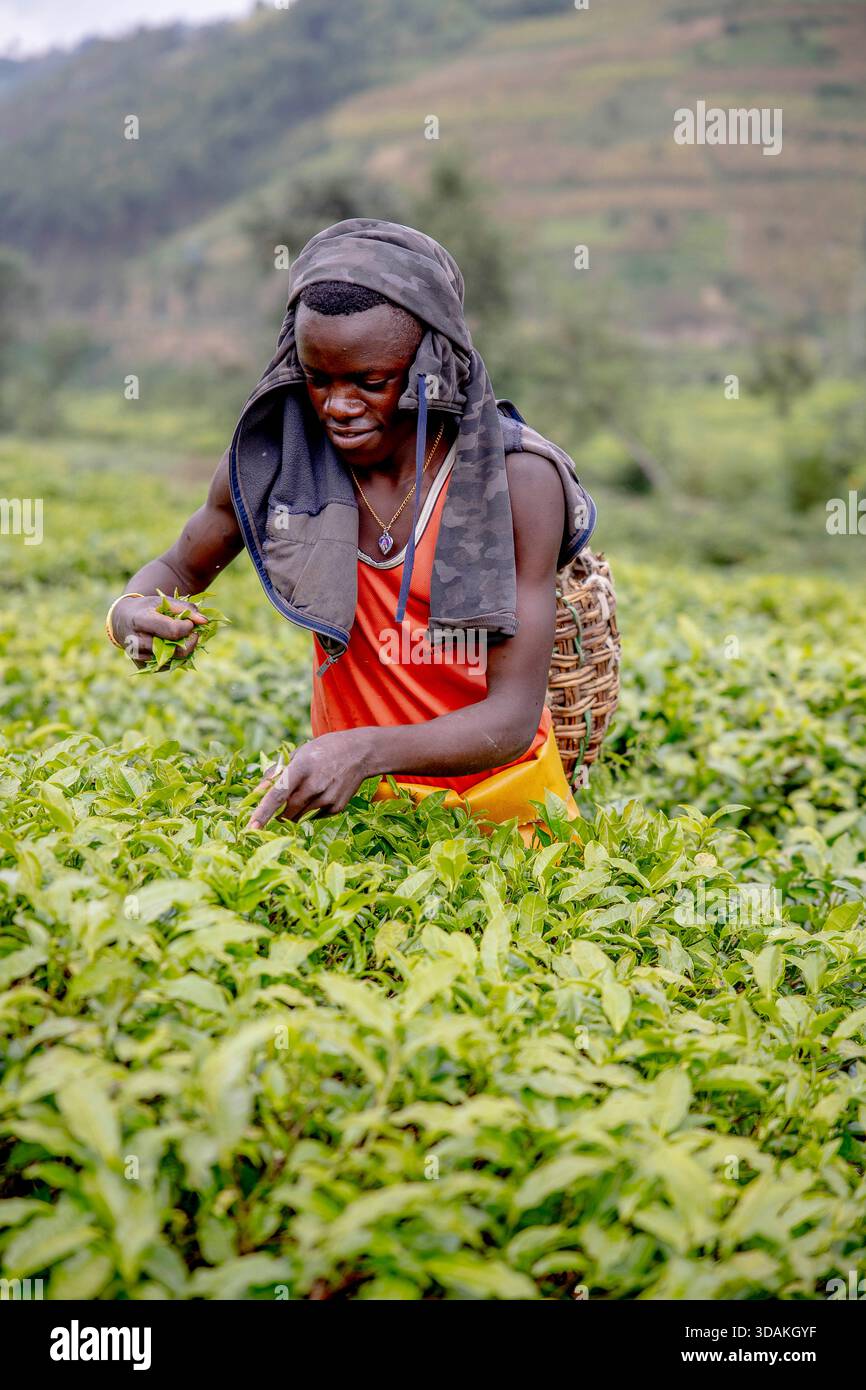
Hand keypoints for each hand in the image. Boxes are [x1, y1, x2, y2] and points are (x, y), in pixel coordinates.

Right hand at [112, 594, 207, 666]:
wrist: (122, 619)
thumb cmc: (146, 608)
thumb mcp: (163, 601)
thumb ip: (185, 608)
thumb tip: (205, 621)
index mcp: (140, 620)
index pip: (172, 631)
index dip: (187, 628)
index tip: (189, 623)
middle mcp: (136, 641)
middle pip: (175, 651)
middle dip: (190, 643)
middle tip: (192, 634)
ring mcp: (137, 656)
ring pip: (172, 661)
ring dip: (183, 651)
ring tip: (181, 639)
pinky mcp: (141, 665)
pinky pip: (166, 666)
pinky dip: (174, 657)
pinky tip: (171, 646)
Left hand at [246, 730, 374, 829]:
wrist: (359, 753)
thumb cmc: (323, 751)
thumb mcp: (298, 754)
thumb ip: (276, 773)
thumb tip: (257, 792)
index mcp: (301, 768)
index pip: (277, 794)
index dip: (263, 812)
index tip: (251, 828)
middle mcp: (314, 785)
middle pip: (286, 812)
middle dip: (278, 814)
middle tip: (280, 806)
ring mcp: (327, 798)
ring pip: (299, 817)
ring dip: (294, 811)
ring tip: (307, 791)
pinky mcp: (336, 808)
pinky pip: (314, 817)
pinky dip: (311, 810)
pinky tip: (321, 793)